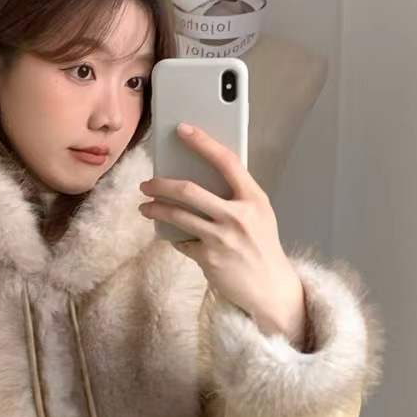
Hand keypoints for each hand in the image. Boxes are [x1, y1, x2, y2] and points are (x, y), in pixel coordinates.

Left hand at [138, 123, 307, 346]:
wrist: (270, 287)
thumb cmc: (261, 246)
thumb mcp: (259, 214)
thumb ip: (236, 195)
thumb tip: (199, 176)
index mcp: (255, 198)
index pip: (226, 161)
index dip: (203, 142)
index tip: (183, 129)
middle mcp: (239, 216)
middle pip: (189, 190)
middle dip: (161, 185)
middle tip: (147, 184)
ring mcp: (223, 238)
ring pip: (178, 216)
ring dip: (156, 210)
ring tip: (146, 207)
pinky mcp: (209, 259)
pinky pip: (182, 242)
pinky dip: (175, 238)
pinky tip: (173, 236)